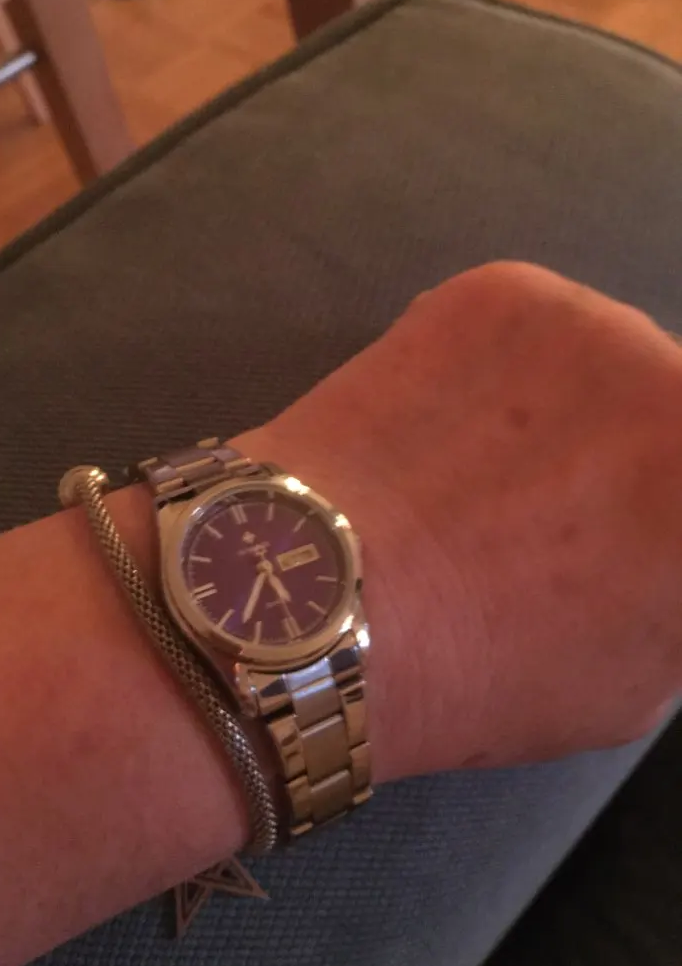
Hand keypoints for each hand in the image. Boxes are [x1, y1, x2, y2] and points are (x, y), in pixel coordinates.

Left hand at [235, 262, 681, 780]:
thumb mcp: (634, 676)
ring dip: (569, 403)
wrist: (320, 608)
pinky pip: (529, 327)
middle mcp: (679, 390)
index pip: (681, 483)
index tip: (614, 532)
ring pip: (606, 358)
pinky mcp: (505, 290)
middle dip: (626, 455)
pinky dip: (498, 369)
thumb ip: (673, 590)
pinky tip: (441, 424)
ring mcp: (597, 324)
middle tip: (555, 504)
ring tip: (484, 465)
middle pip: (668, 409)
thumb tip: (656, 541)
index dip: (649, 517)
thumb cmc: (482, 673)